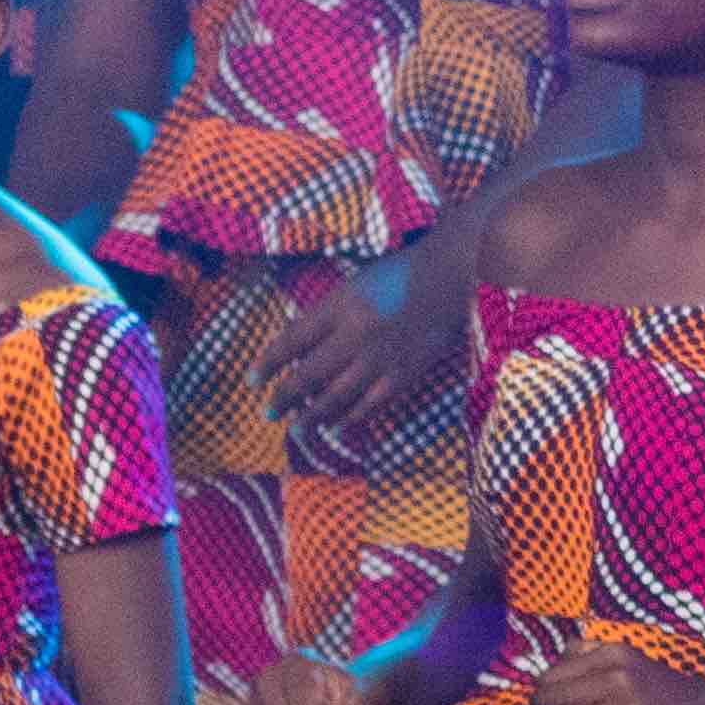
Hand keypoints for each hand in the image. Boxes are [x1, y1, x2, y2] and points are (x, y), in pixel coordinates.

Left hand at [264, 261, 455, 439]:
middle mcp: (356, 335)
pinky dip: (352, 418)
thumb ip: (326, 313)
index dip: (269, 363)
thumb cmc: (399, 274)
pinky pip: (372, 403)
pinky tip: (337, 429)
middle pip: (310, 374)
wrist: (451, 278)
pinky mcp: (404, 373)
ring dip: (313, 415)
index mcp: (340, 307)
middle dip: (284, 397)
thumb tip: (294, 341)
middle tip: (268, 413)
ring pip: (338, 395)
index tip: (252, 381)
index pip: (293, 340)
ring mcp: (381, 357)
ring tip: (296, 429)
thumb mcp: (354, 285)